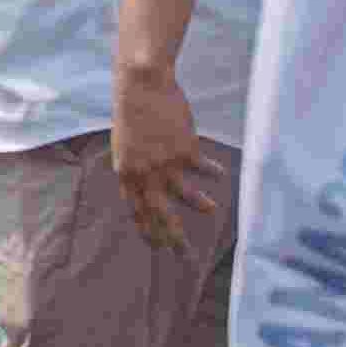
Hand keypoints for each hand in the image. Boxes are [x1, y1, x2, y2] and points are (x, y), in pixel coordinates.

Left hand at [110, 64, 223, 250]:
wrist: (141, 88)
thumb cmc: (133, 113)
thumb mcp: (126, 145)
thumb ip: (136, 167)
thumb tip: (150, 186)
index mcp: (126, 174)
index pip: (137, 212)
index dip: (148, 232)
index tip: (158, 248)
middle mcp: (145, 174)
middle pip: (160, 215)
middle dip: (173, 239)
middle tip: (186, 258)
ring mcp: (165, 163)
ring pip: (184, 195)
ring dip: (198, 205)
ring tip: (211, 211)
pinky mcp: (184, 150)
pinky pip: (202, 168)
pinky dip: (212, 173)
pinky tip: (220, 175)